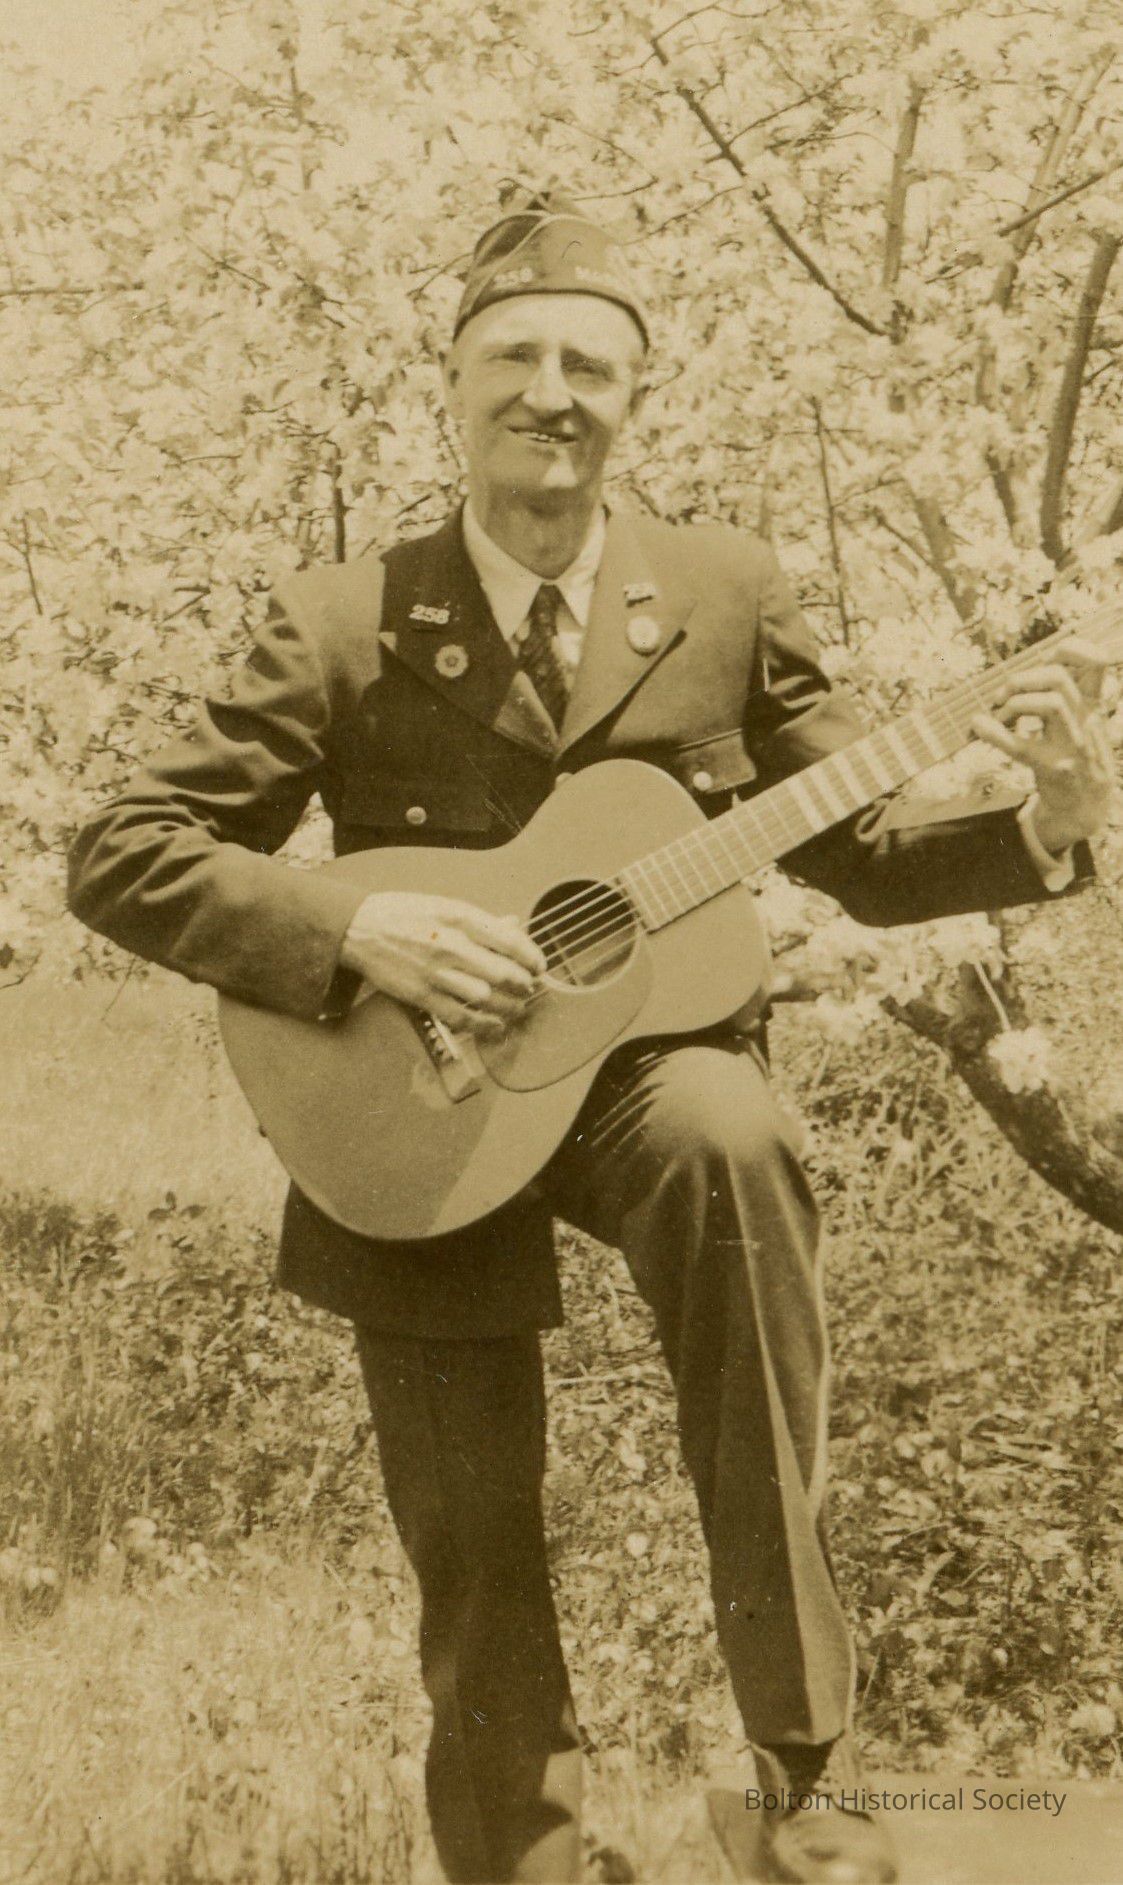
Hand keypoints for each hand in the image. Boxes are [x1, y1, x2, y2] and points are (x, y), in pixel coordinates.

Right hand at [339, 891, 546, 1037]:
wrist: (359, 928)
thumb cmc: (404, 913)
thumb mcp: (445, 905)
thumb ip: (481, 920)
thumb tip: (514, 927)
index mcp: (459, 917)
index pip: (510, 940)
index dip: (532, 957)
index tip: (539, 966)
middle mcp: (450, 944)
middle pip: (503, 972)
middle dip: (523, 984)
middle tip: (528, 987)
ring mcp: (436, 972)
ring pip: (486, 998)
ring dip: (509, 1007)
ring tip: (517, 1007)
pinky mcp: (421, 995)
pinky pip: (460, 1017)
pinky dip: (484, 1026)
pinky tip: (496, 1026)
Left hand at [972, 637, 1115, 853]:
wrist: (1087, 806)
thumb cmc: (1077, 757)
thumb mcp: (1083, 722)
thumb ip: (1069, 694)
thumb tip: (1038, 663)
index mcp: (1092, 705)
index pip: (1096, 663)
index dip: (1075, 649)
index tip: (1046, 654)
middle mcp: (1086, 720)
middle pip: (1060, 678)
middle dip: (1023, 678)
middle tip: (1000, 695)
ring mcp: (1072, 744)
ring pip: (1052, 704)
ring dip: (1015, 703)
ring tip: (999, 714)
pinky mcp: (1052, 768)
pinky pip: (1022, 746)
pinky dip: (995, 734)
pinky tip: (979, 726)